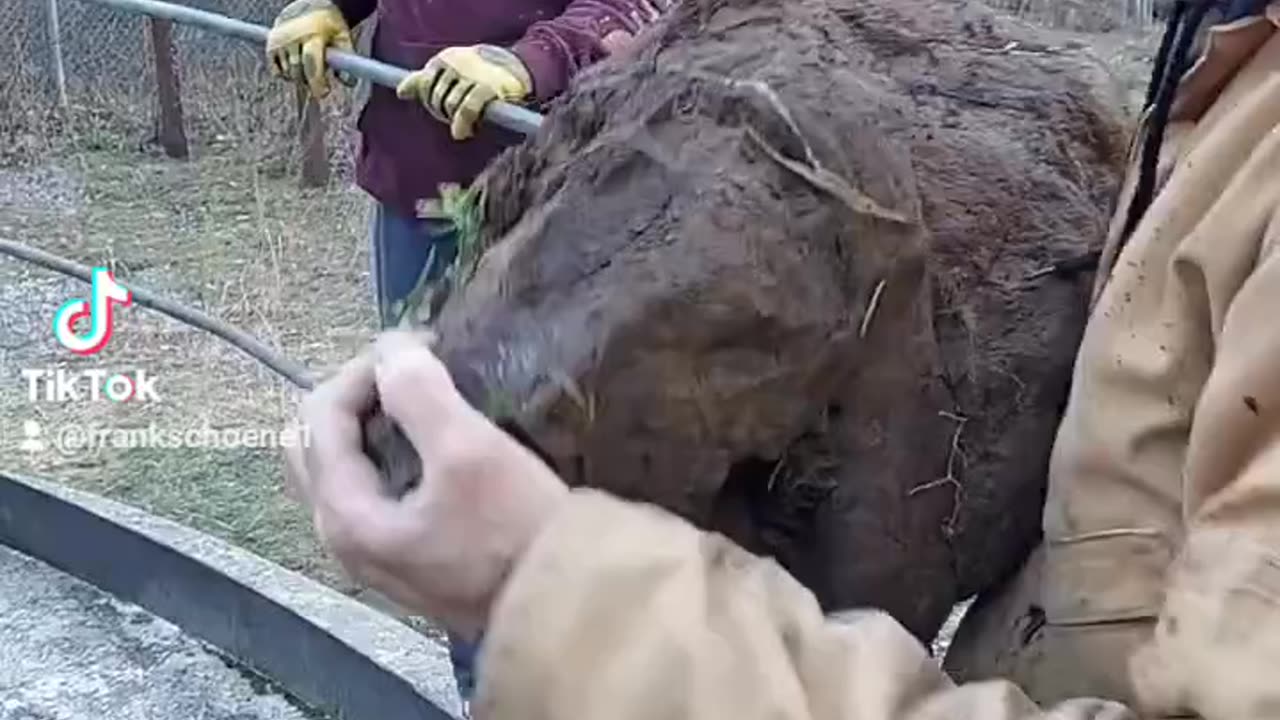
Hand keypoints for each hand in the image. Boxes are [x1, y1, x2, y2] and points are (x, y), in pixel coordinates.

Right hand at [265, 0, 353, 98]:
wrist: (309, 4)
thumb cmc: (328, 24)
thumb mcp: (343, 37)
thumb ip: (348, 59)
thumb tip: (349, 82)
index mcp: (313, 34)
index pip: (311, 62)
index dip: (316, 81)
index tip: (323, 94)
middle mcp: (293, 36)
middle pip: (297, 71)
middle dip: (309, 81)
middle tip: (318, 80)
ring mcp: (279, 41)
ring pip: (287, 73)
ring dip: (299, 77)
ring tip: (308, 66)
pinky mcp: (270, 45)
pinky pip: (276, 72)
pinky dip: (285, 75)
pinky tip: (295, 67)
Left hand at [285, 332, 568, 634]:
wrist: (560, 606)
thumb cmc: (516, 531)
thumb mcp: (470, 451)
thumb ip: (419, 393)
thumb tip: (391, 351)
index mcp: (344, 513)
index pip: (322, 413)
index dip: (367, 368)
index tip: (424, 345)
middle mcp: (342, 536)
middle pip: (314, 441)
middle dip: (356, 394)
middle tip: (413, 371)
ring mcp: (370, 551)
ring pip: (342, 465)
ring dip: (372, 423)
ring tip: (425, 400)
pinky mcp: (403, 555)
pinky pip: (370, 488)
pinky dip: (387, 454)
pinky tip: (433, 442)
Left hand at [396, 45, 533, 140]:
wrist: (515, 67)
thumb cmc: (477, 73)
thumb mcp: (449, 72)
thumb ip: (424, 81)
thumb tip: (400, 92)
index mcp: (444, 58)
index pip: (425, 83)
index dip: (429, 100)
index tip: (441, 107)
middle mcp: (456, 64)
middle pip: (437, 97)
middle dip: (443, 112)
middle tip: (455, 117)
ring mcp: (472, 76)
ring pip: (451, 105)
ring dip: (454, 119)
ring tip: (462, 124)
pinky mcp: (487, 89)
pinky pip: (467, 110)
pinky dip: (462, 124)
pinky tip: (462, 133)